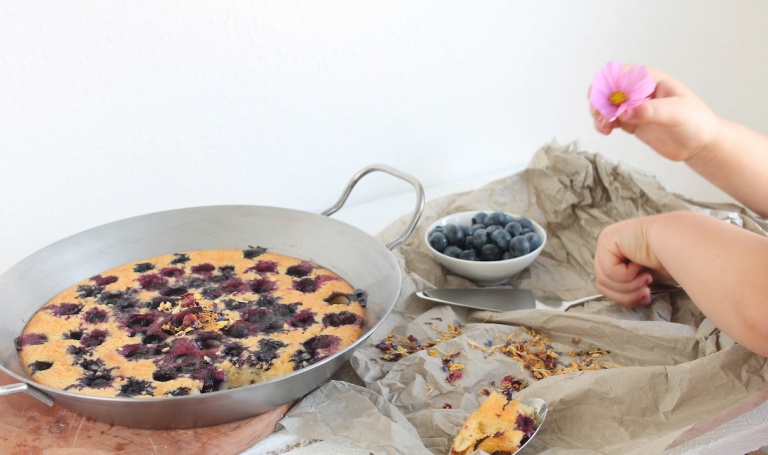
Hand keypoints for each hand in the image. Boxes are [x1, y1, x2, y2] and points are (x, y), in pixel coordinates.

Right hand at [590, 66, 720, 163]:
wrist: (700, 144)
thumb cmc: (696, 122)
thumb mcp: (676, 113)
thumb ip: (650, 111)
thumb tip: (626, 111)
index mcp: (651, 80)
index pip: (623, 74)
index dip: (609, 83)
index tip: (603, 97)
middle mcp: (640, 92)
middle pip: (610, 89)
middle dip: (600, 100)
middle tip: (600, 113)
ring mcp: (635, 108)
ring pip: (608, 106)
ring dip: (600, 114)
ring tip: (604, 126)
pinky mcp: (632, 123)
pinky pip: (611, 120)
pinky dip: (604, 124)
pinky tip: (606, 130)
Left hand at [593, 216, 672, 306]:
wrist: (680, 242)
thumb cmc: (669, 259)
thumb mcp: (643, 276)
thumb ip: (628, 283)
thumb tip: (622, 299)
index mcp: (615, 254)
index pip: (607, 284)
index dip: (624, 297)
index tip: (646, 297)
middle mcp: (608, 245)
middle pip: (602, 283)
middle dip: (626, 295)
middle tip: (646, 292)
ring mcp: (606, 240)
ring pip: (603, 280)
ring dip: (628, 286)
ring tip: (646, 280)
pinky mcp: (608, 239)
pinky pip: (608, 270)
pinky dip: (626, 275)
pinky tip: (640, 266)